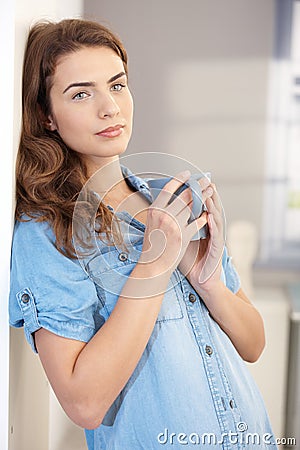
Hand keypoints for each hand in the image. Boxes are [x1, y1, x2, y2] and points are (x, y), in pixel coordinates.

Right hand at [140, 171, 207, 274]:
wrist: (153, 265)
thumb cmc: (152, 244)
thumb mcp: (151, 223)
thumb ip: (161, 210)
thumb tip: (171, 197)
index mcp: (154, 210)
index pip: (169, 188)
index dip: (179, 179)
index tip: (188, 174)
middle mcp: (164, 215)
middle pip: (184, 195)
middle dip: (198, 185)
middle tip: (206, 179)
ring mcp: (174, 225)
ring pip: (193, 206)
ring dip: (204, 197)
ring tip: (210, 191)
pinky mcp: (183, 236)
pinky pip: (198, 222)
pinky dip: (204, 217)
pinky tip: (208, 213)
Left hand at [179, 180, 224, 294]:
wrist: (201, 280)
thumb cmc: (190, 261)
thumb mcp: (182, 240)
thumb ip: (177, 226)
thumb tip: (162, 212)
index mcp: (203, 227)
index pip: (202, 207)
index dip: (198, 194)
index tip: (192, 181)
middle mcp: (211, 231)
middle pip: (211, 208)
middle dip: (207, 194)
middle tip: (205, 180)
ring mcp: (215, 239)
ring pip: (216, 218)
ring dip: (213, 205)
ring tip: (210, 192)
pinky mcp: (218, 249)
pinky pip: (216, 235)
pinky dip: (214, 225)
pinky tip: (211, 216)